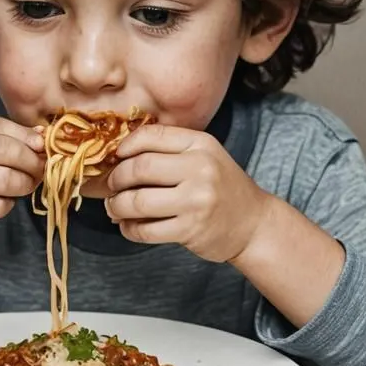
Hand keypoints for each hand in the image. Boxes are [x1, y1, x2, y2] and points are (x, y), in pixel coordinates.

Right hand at [0, 116, 43, 239]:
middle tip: (40, 171)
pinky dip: (5, 205)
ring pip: (7, 183)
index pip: (4, 130)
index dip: (31, 141)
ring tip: (22, 186)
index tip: (44, 149)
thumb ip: (1, 136)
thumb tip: (42, 136)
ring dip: (23, 187)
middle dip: (32, 164)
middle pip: (8, 155)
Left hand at [104, 123, 272, 262]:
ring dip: (117, 206)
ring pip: (137, 201)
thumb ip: (169, 150)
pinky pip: (145, 229)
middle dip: (116, 178)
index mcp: (200, 144)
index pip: (152, 136)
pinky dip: (129, 229)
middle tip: (111, 185)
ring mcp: (196, 201)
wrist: (253, 223)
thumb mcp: (204, 156)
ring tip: (114, 207)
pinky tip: (128, 226)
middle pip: (139, 168)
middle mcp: (200, 169)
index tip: (116, 157)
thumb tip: (118, 155)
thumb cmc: (221, 187)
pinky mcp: (190, 229)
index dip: (125, 146)